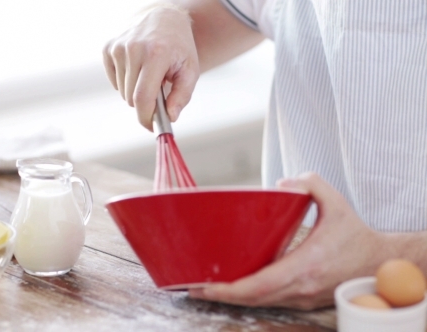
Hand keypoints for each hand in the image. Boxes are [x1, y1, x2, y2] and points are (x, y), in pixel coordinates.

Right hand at [102, 4, 199, 130]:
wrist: (163, 19)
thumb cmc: (178, 47)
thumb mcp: (190, 70)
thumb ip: (182, 96)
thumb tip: (170, 117)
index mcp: (156, 54)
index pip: (143, 97)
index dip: (146, 118)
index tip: (151, 126)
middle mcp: (134, 49)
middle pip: (131, 98)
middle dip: (145, 103)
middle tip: (159, 91)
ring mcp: (118, 47)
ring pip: (122, 92)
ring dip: (135, 91)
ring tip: (149, 75)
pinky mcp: (108, 48)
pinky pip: (115, 81)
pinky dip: (125, 82)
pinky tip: (137, 69)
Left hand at [189, 172, 389, 308]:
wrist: (380, 262)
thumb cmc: (357, 236)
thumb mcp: (336, 203)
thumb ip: (310, 184)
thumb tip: (280, 184)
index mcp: (307, 266)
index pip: (260, 285)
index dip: (230, 289)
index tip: (206, 285)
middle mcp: (302, 287)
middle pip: (253, 299)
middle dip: (220, 295)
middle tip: (192, 286)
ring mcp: (302, 297)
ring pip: (260, 303)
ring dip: (231, 298)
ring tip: (203, 288)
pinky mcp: (303, 299)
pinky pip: (270, 301)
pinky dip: (248, 297)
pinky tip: (231, 288)